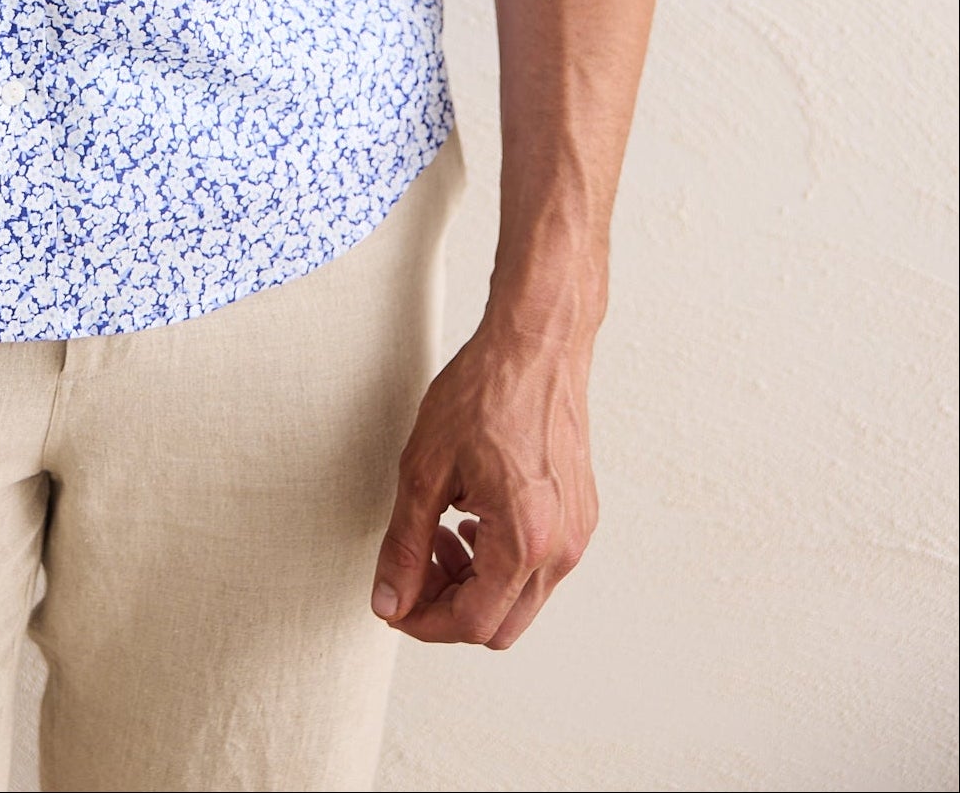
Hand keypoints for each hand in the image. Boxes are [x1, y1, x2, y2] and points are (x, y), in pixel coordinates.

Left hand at [371, 316, 598, 648]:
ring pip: (520, 599)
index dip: (422, 621)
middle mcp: (561, 548)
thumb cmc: (485, 392)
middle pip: (500, 625)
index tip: (393, 601)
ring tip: (439, 533)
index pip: (471, 623)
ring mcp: (577, 533)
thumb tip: (388, 601)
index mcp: (525, 542)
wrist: (537, 342)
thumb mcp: (424, 469)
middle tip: (415, 565)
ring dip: (474, 583)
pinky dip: (500, 561)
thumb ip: (405, 545)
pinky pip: (540, 568)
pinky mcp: (581, 515)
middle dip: (448, 606)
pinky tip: (471, 517)